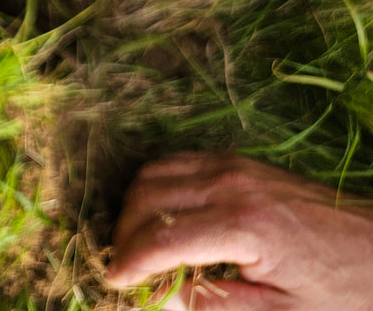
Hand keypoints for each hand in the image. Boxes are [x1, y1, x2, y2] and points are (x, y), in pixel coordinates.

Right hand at [107, 151, 372, 309]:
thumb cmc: (343, 286)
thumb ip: (219, 305)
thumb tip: (165, 294)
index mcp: (245, 227)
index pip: (161, 239)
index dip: (129, 263)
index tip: (115, 283)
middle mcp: (232, 185)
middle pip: (147, 199)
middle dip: (124, 235)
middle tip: (124, 269)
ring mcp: (233, 166)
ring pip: (154, 173)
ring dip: (134, 207)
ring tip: (137, 244)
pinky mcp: (237, 161)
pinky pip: (175, 162)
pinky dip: (155, 186)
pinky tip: (160, 216)